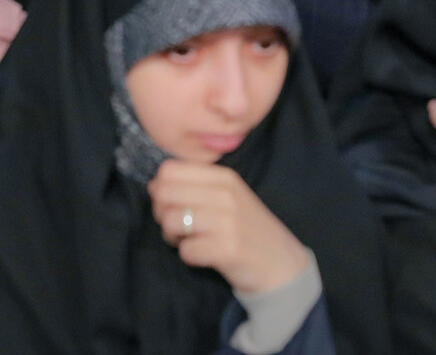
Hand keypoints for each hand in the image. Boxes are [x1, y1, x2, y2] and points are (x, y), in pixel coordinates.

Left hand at [148, 160, 309, 295]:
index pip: (170, 170)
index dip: (162, 188)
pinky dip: (189, 256)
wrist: (281, 264)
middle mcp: (225, 194)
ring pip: (171, 221)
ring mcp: (228, 221)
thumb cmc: (248, 228)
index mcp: (224, 177)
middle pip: (165, 194)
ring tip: (189, 240)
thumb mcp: (229, 197)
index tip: (174, 204)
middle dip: (162, 214)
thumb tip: (154, 186)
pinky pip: (186, 251)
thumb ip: (195, 186)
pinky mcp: (227, 249)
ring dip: (173, 237)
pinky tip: (203, 255)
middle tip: (178, 226)